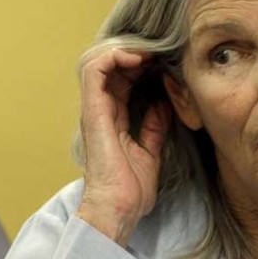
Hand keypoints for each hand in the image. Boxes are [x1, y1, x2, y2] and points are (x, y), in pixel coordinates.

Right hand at [76, 47, 169, 245]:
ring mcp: (94, 110)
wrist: (118, 208)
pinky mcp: (93, 111)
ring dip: (122, 50)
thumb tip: (162, 104)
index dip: (140, 64)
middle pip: (108, 65)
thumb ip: (153, 126)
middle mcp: (100, 110)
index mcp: (112, 119)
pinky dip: (113, 57)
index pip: (120, 78)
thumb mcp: (150, 151)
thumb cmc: (131, 190)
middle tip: (158, 53)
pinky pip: (94, 71)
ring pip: (97, 61)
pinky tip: (136, 59)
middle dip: (133, 52)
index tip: (164, 62)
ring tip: (146, 53)